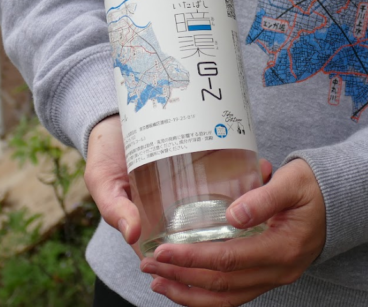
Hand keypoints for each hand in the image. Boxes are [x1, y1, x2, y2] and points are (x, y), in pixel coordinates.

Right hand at [85, 116, 273, 251]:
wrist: (116, 113)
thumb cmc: (106, 153)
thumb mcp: (103, 180)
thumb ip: (115, 206)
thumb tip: (133, 234)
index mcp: (154, 227)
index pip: (183, 252)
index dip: (205, 253)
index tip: (228, 244)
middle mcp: (178, 213)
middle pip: (212, 227)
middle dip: (238, 222)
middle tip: (257, 209)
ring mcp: (194, 189)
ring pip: (226, 202)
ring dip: (249, 197)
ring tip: (264, 181)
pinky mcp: (204, 167)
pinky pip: (230, 174)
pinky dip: (247, 173)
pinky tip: (261, 166)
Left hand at [142, 159, 325, 306]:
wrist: (342, 199)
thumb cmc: (315, 185)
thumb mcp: (293, 181)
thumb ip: (263, 196)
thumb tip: (232, 215)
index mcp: (283, 248)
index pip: (228, 260)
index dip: (192, 257)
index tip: (162, 249)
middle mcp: (279, 271)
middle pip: (221, 285)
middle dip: (180, 276)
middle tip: (148, 263)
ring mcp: (276, 278)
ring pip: (226, 298)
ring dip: (188, 292)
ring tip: (157, 281)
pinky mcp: (270, 276)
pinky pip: (234, 295)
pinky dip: (205, 294)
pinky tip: (184, 286)